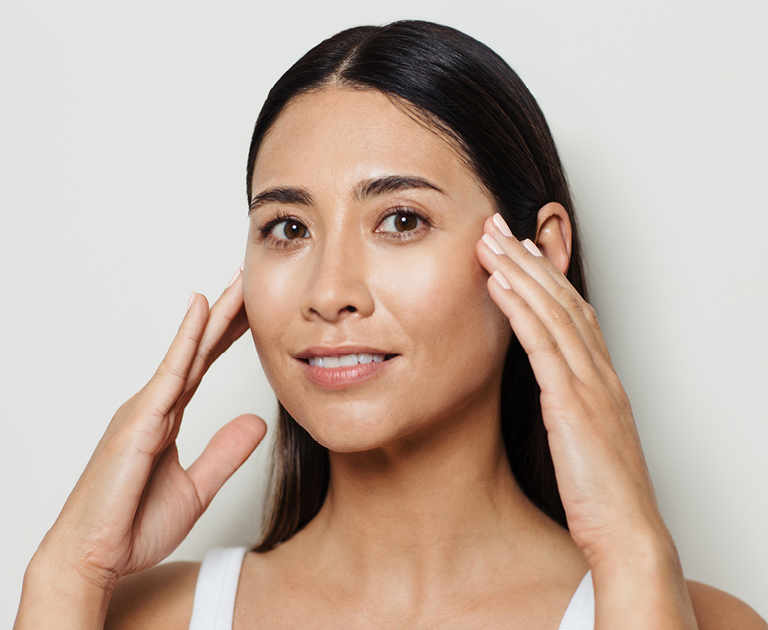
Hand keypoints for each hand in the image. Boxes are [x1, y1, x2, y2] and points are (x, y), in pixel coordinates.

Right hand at [36, 265, 265, 588]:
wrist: (92, 559)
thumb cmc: (132, 526)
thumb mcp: (197, 488)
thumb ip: (225, 453)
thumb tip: (257, 423)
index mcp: (166, 419)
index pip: (204, 366)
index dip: (228, 337)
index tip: (252, 311)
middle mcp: (155, 406)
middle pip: (199, 350)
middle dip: (226, 315)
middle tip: (249, 280)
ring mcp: (144, 410)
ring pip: (188, 352)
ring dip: (214, 316)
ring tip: (237, 282)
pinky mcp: (139, 421)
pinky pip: (170, 373)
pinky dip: (187, 339)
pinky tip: (201, 310)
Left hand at [476, 213, 697, 626]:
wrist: (626, 531)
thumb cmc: (602, 491)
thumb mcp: (585, 436)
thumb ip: (571, 406)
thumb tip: (550, 390)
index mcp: (602, 378)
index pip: (573, 311)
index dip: (547, 275)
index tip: (521, 249)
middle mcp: (599, 372)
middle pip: (562, 299)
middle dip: (528, 259)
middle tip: (498, 227)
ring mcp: (589, 384)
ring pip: (553, 312)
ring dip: (519, 272)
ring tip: (490, 242)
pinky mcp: (573, 404)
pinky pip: (543, 346)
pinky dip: (520, 311)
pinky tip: (498, 287)